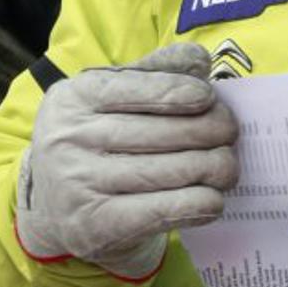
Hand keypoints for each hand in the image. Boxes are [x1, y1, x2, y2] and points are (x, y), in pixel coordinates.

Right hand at [16, 42, 238, 278]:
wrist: (56, 208)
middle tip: (231, 134)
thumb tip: (199, 60)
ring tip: (227, 167)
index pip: (132, 86)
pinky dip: (200, 203)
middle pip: (161, 131)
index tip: (209, 97)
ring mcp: (79, 185)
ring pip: (172, 171)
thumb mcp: (113, 97)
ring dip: (214, 168)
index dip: (177, 91)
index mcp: (74, 97)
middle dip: (210, 131)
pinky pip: (166, 210)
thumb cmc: (99, 140)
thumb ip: (154, 72)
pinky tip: (213, 198)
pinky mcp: (97, 226)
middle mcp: (70, 139)